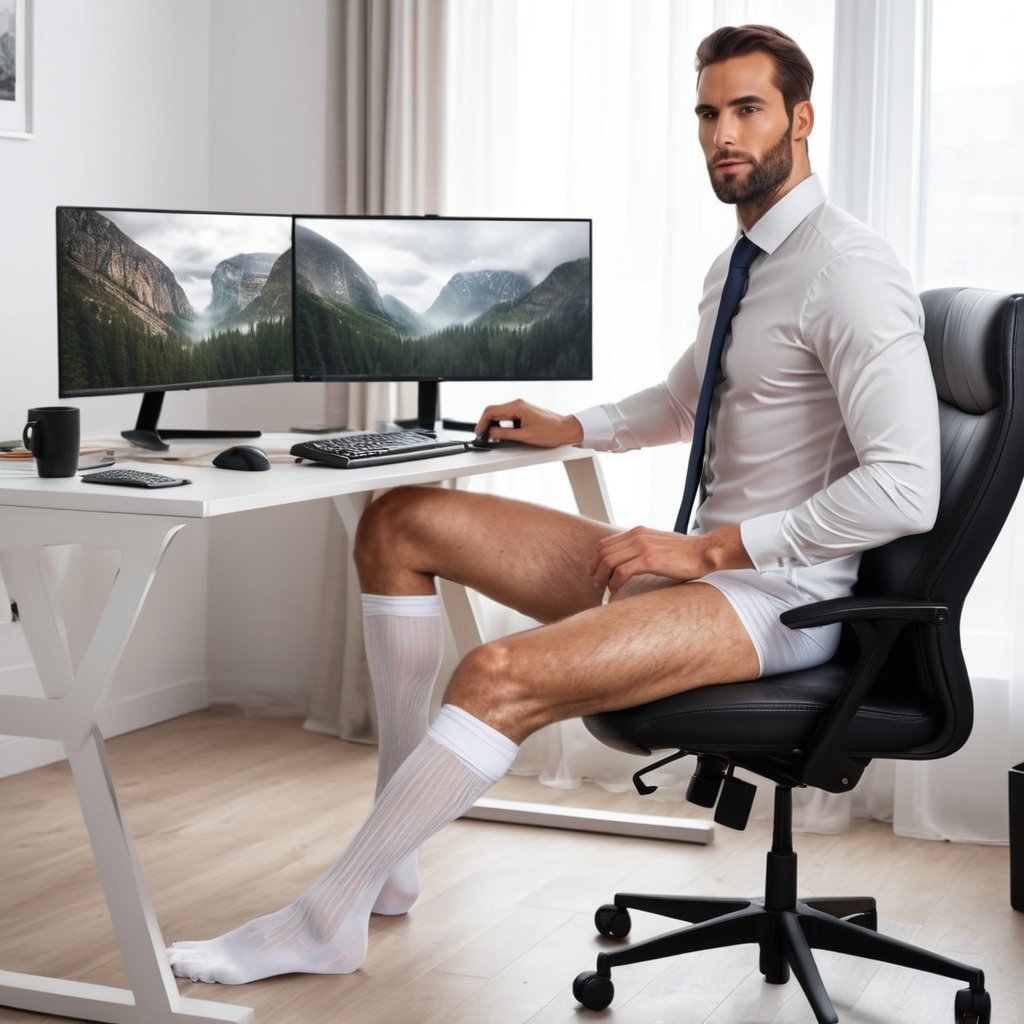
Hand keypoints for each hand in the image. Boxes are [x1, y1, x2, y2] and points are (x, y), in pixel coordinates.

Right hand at [474, 399, 582, 447]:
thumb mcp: (525, 436)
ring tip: (492, 437)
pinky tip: (502, 434)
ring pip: (500, 414)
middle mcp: (518, 404)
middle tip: (483, 436)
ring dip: (494, 425)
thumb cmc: (551, 432)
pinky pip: (508, 417)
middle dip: (486, 424)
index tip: (479, 432)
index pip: (491, 411)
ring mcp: (521, 407)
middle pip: (494, 411)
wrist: (566, 430)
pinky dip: (502, 425)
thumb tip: (491, 434)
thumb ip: (505, 435)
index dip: (482, 422)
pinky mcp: (524, 412)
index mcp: (517, 406)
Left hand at [590, 524, 752, 595]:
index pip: (606, 543)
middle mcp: (637, 536)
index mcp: (638, 532)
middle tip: (596, 584)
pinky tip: (616, 590)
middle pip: (603, 552)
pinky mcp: (649, 560)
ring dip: (602, 577)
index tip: (595, 572)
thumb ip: (643, 547)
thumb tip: (630, 559)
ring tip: (602, 589)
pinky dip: (615, 582)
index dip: (596, 559)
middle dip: (595, 569)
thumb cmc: (684, 552)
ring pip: (609, 561)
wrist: (703, 552)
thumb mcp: (658, 544)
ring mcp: (643, 547)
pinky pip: (622, 571)